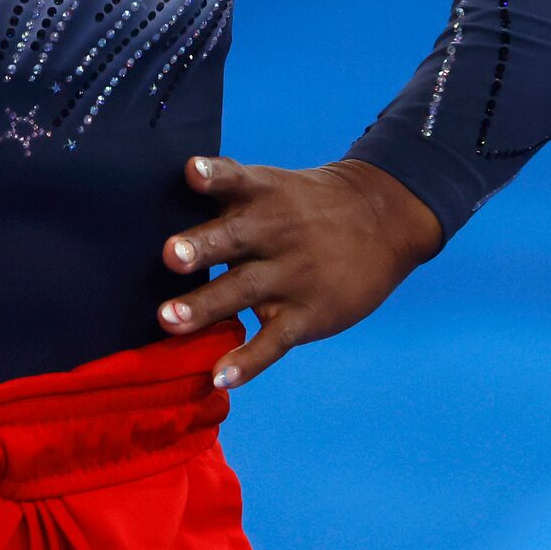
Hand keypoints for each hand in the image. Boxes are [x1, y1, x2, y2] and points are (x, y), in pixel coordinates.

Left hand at [155, 154, 440, 389]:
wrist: (382, 220)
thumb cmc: (305, 204)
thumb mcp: (272, 183)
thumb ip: (227, 184)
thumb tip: (176, 184)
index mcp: (261, 195)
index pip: (234, 179)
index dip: (212, 176)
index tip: (191, 173)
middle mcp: (273, 232)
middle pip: (232, 239)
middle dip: (200, 248)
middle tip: (170, 256)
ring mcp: (291, 275)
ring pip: (243, 290)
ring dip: (205, 306)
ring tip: (169, 320)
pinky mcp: (307, 314)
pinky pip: (273, 340)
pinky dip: (248, 361)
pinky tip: (221, 376)